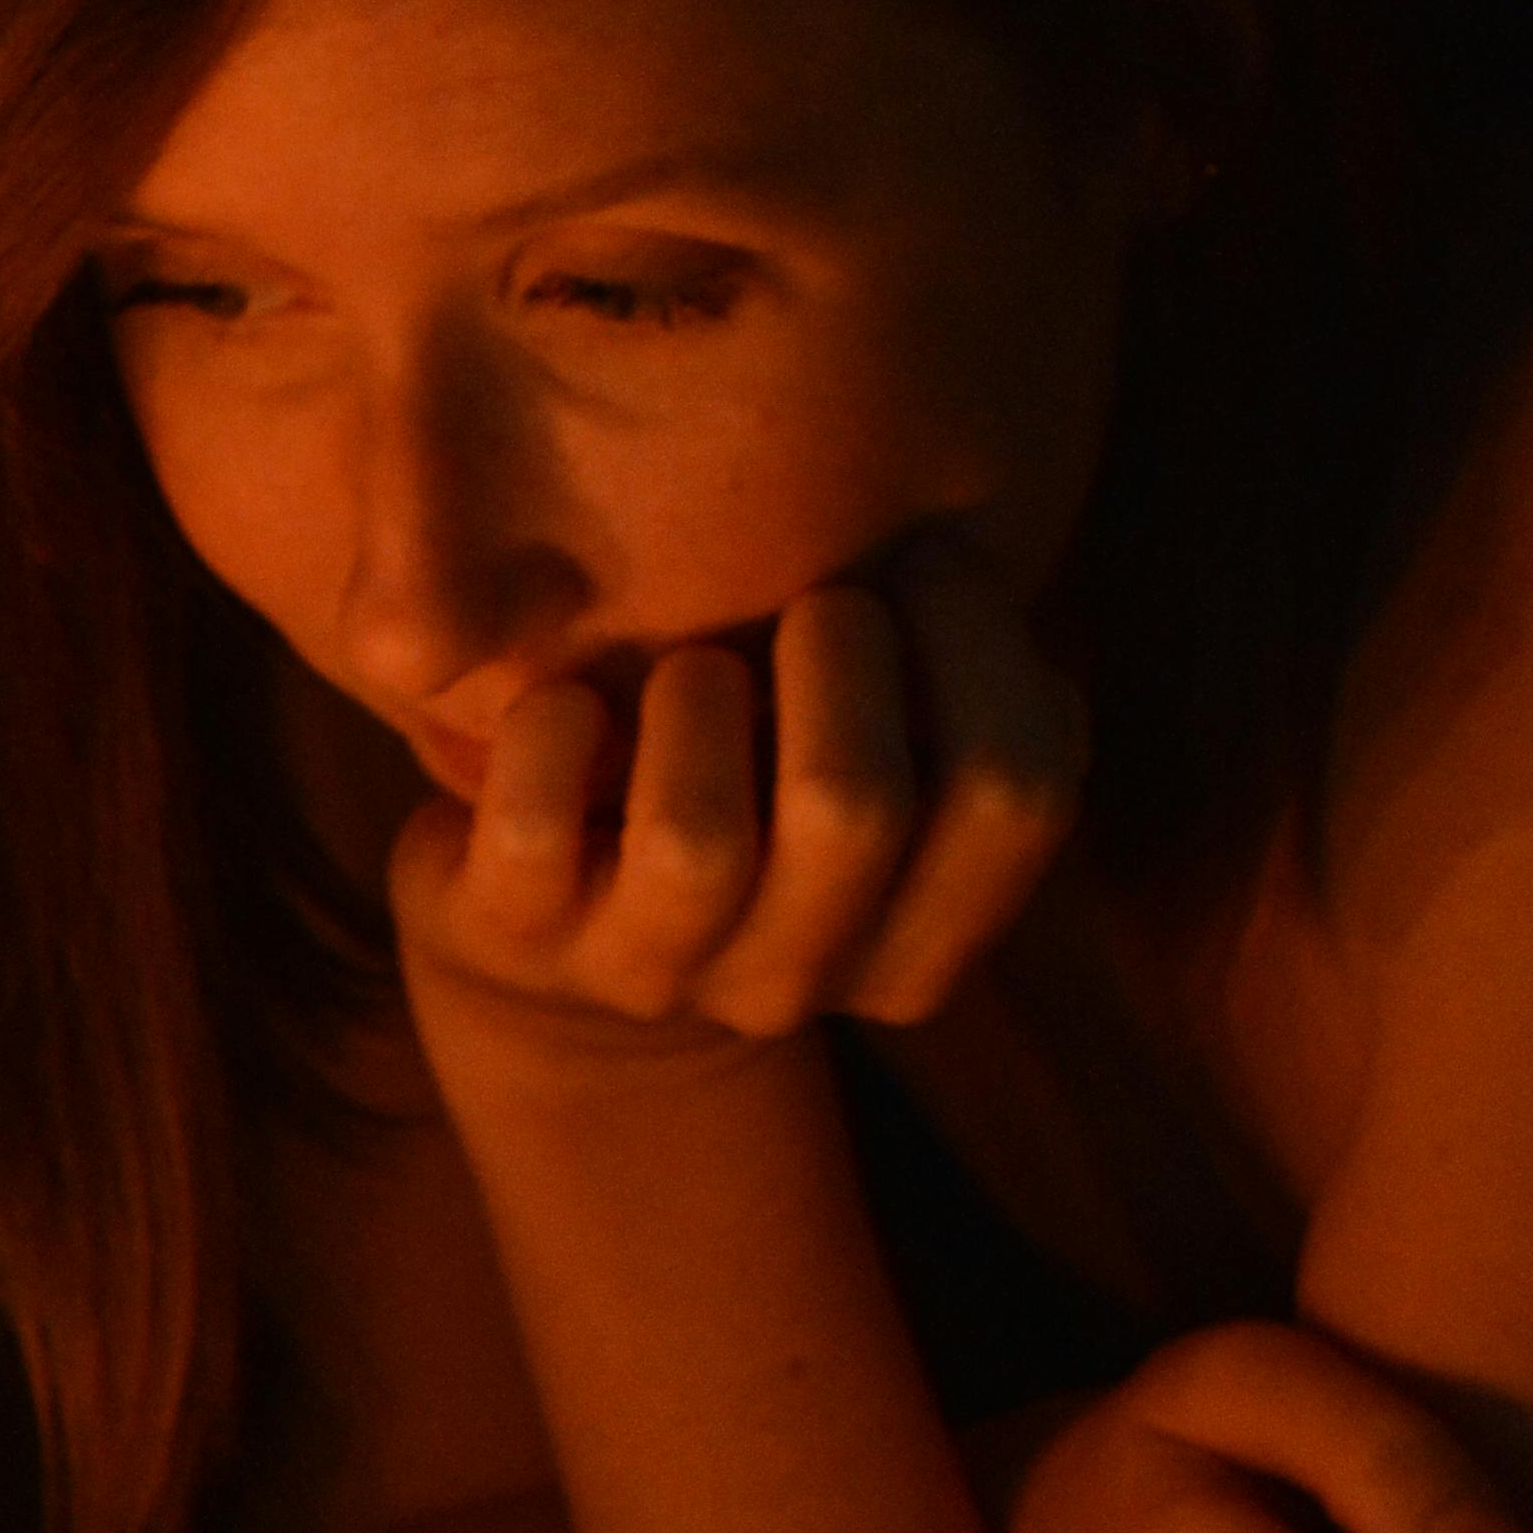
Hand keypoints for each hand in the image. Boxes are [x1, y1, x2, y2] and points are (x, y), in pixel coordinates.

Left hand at [389, 531, 1086, 1076]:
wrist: (559, 937)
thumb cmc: (749, 783)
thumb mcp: (872, 745)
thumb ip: (949, 678)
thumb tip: (962, 553)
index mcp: (915, 946)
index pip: (1016, 796)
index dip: (981, 645)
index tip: (921, 572)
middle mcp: (793, 979)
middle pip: (854, 808)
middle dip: (835, 655)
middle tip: (809, 606)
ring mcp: (647, 971)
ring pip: (695, 841)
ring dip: (698, 698)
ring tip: (693, 668)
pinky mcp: (516, 937)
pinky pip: (532, 829)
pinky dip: (552, 731)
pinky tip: (570, 699)